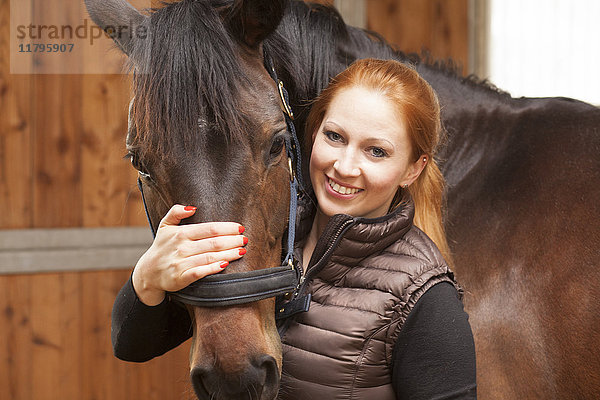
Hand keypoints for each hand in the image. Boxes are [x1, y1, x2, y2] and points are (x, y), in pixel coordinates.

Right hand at [132, 205, 246, 305]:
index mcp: (180, 233)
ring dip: (229, 254)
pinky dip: (213, 268)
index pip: (209, 228)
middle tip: (245, 239)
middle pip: (213, 242)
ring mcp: (180, 263)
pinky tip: (225, 265)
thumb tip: (193, 207)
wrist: (148, 272)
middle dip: (232, 240)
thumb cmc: (163, 246)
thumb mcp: (165, 226)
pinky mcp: (180, 277)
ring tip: (242, 251)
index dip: (227, 228)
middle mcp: (181, 247)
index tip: (240, 228)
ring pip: (210, 257)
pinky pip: (200, 272)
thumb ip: (176, 212)